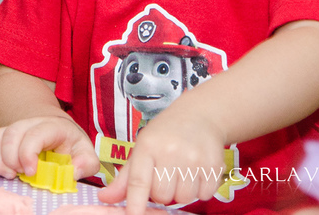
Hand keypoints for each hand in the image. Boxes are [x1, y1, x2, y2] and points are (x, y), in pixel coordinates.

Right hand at [0, 115, 99, 180]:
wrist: (58, 131)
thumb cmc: (70, 144)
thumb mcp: (86, 153)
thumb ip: (86, 163)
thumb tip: (73, 172)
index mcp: (54, 126)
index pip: (36, 133)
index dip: (28, 152)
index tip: (31, 172)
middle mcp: (32, 123)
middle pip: (14, 133)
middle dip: (13, 157)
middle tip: (22, 175)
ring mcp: (17, 128)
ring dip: (1, 159)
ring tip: (11, 175)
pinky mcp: (6, 136)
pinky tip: (3, 172)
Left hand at [99, 104, 227, 213]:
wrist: (199, 116)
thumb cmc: (165, 134)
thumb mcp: (142, 148)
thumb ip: (125, 178)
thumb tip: (105, 198)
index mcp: (148, 146)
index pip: (138, 181)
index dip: (135, 203)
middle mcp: (170, 152)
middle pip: (162, 196)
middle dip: (162, 192)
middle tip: (164, 175)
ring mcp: (194, 158)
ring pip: (183, 198)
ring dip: (181, 192)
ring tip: (180, 172)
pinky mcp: (213, 165)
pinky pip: (204, 195)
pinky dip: (199, 190)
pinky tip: (196, 173)